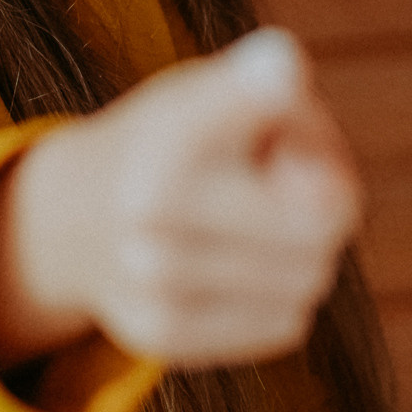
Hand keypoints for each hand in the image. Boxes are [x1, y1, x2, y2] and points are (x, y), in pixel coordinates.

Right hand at [0, 29, 360, 371]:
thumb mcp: (229, 94)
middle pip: (322, 222)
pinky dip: (282, 296)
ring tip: (260, 222)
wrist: (78, 215)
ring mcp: (150, 277)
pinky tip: (241, 267)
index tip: (282, 76)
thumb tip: (333, 196)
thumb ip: (297, 119)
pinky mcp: (161, 335)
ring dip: (308, 253)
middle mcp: (151, 203)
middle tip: (289, 180)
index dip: (273, 88)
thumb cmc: (186, 142)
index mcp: (175, 128)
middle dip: (331, 202)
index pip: (256, 101)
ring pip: (310, 279)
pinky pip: (285, 323)